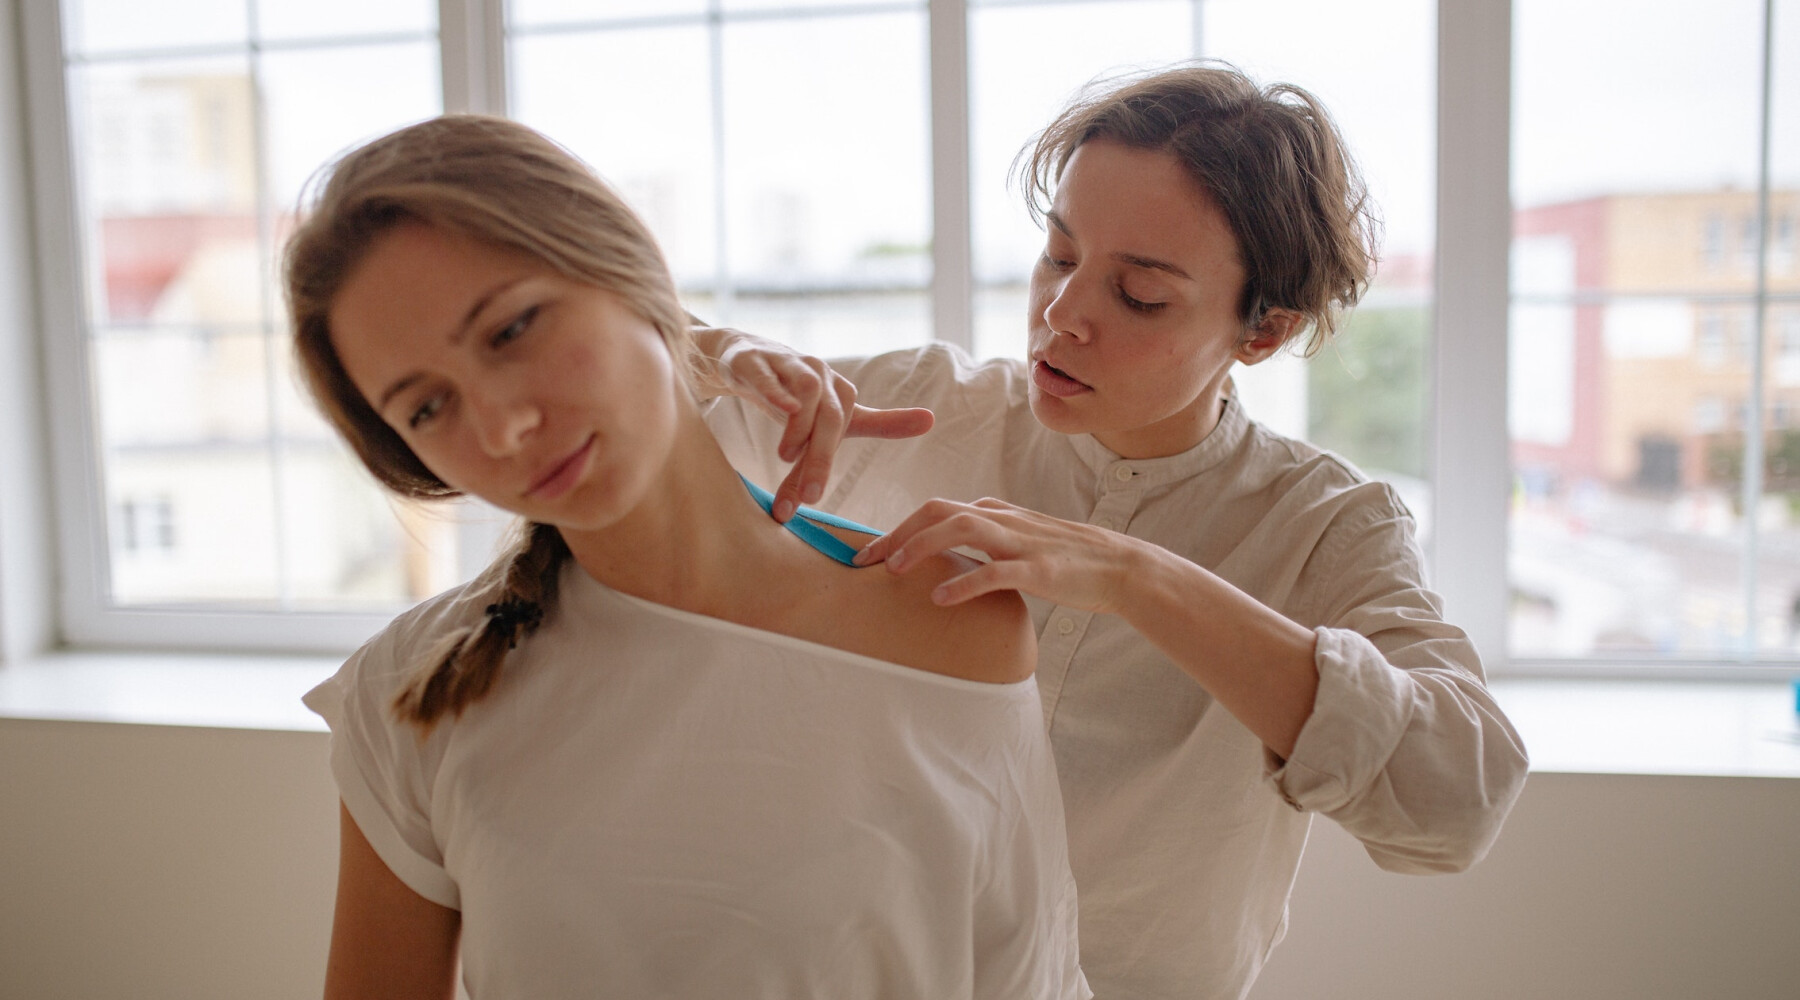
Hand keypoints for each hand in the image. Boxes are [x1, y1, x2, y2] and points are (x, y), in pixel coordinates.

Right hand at [695, 326, 932, 520]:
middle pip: (830, 414)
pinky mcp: (755, 360)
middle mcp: (820, 373)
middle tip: (808, 493)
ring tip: (786, 457)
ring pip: (806, 389)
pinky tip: (781, 408)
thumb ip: (880, 422)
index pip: (842, 429)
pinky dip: (774, 389)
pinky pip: (766, 373)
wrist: (747, 359)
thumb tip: (932, 420)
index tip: (814, 498)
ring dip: (799, 425)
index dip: (827, 462)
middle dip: (820, 456)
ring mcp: (788, 364)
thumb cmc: (797, 393)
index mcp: (840, 391)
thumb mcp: (836, 413)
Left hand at [854, 497, 1142, 612]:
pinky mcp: (1038, 569)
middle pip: (938, 511)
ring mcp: (1020, 542)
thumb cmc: (1065, 558)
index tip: (869, 552)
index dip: (897, 528)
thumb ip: (985, 540)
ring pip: (961, 528)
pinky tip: (940, 598)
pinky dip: (963, 583)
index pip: (935, 509)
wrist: (1118, 567)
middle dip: (897, 532)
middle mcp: (1002, 519)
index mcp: (995, 513)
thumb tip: (946, 550)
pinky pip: (994, 571)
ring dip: (923, 545)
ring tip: (896, 569)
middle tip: (866, 560)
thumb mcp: (1018, 540)